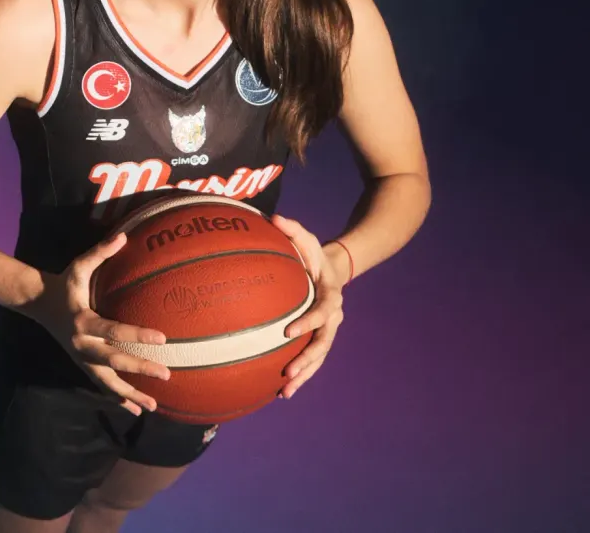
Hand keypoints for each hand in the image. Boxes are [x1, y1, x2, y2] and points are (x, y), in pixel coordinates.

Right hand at [18, 232, 171, 415]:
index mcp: (82, 321)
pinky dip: (118, 398)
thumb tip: (123, 236)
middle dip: (140, 369)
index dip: (137, 335)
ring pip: (108, 382)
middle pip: (114, 362)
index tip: (163, 338)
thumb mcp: (78, 266)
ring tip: (153, 406)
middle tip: (166, 374)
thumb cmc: (64, 283)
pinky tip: (135, 410)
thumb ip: (100, 253)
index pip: (113, 330)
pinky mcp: (82, 365)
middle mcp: (82, 345)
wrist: (38, 304)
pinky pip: (102, 385)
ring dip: (130, 394)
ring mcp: (81, 358)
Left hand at [272, 214, 347, 398]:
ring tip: (285, 392)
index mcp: (331, 295)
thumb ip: (293, 229)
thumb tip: (275, 218)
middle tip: (288, 373)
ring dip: (304, 374)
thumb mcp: (306, 238)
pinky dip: (301, 374)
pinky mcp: (319, 336)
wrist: (331, 268)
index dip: (308, 322)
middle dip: (307, 360)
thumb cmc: (313, 253)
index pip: (323, 312)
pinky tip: (281, 390)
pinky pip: (311, 358)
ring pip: (318, 356)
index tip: (288, 331)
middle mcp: (334, 316)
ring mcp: (328, 329)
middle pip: (323, 343)